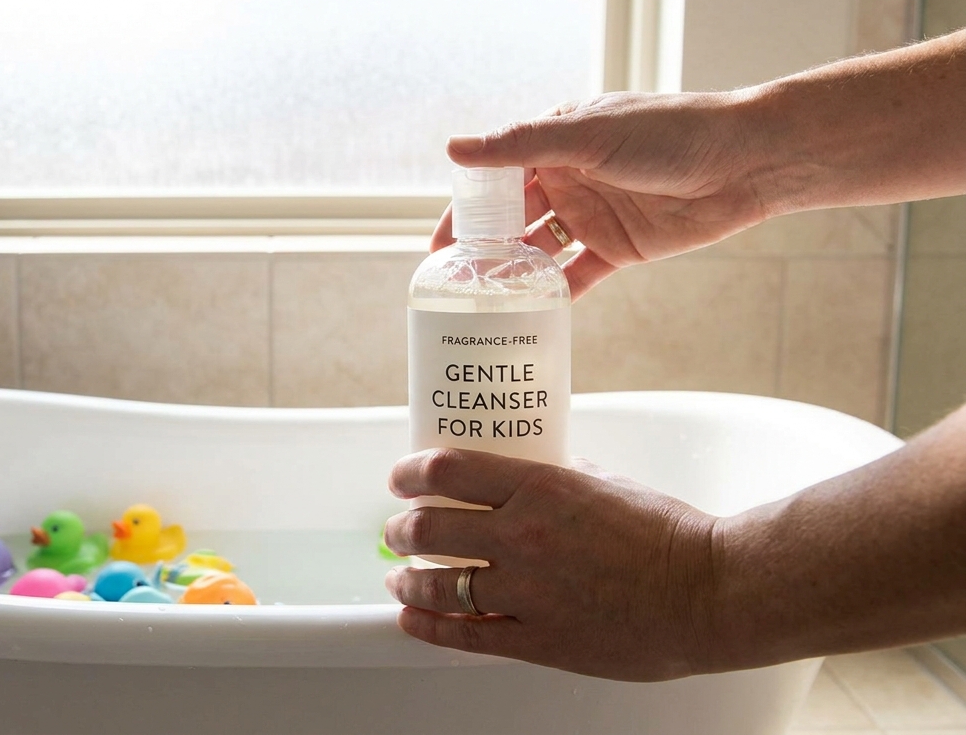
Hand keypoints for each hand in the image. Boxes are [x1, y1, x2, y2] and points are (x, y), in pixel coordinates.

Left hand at [383, 448, 721, 681]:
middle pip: (428, 527)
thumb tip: (540, 470)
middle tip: (396, 529)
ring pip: (436, 583)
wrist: (710, 593)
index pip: (446, 469)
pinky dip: (428, 626)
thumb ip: (563, 477)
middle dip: (401, 528)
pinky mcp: (538, 638)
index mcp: (539, 487)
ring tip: (398, 576)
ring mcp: (526, 591)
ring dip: (406, 578)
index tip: (400, 477)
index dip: (410, 473)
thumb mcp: (608, 484)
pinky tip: (411, 618)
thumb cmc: (670, 535)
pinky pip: (465, 635)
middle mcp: (521, 535)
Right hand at [432, 90, 776, 297]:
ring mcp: (592, 214)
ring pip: (539, 249)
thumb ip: (520, 147)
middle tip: (454, 285)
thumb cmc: (670, 132)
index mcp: (555, 142)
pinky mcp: (619, 248)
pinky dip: (554, 293)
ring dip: (514, 273)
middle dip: (483, 250)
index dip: (464, 212)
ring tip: (486, 302)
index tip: (437, 247)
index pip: (495, 179)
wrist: (746, 161)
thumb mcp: (588, 135)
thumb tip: (454, 149)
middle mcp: (568, 178)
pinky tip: (531, 314)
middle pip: (512, 219)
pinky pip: (576, 275)